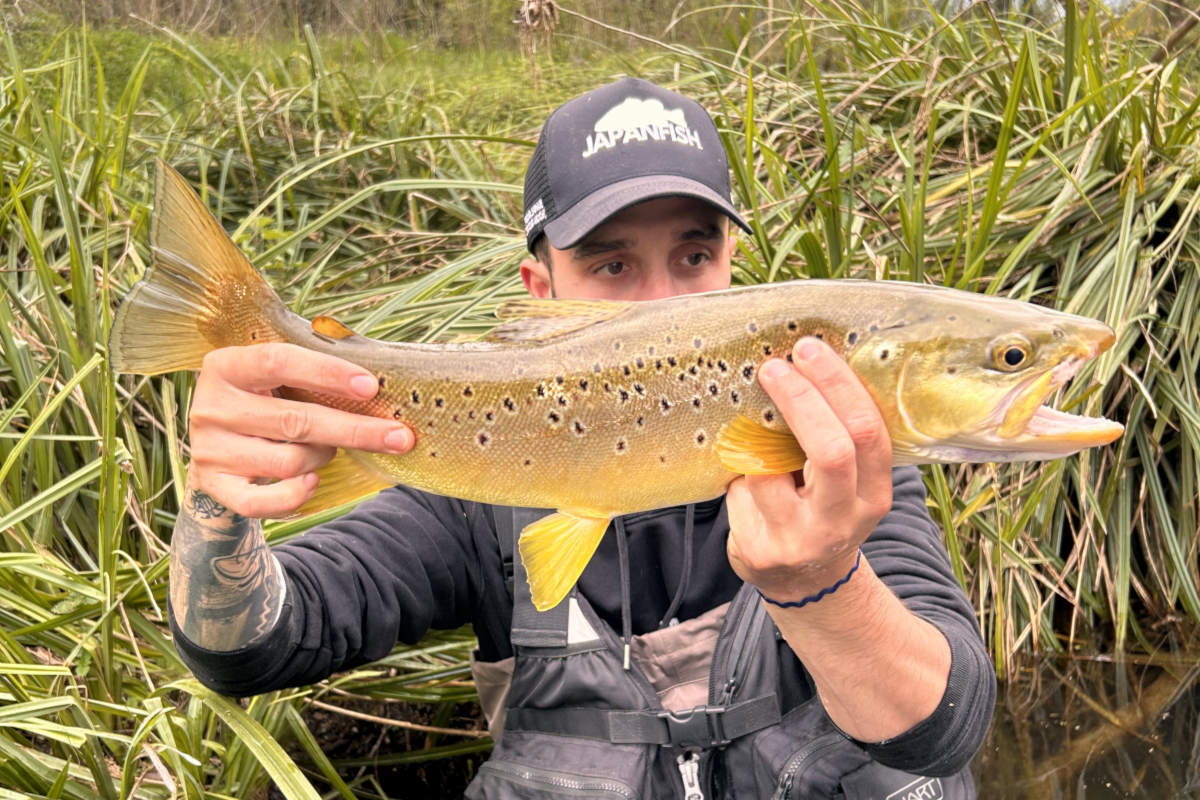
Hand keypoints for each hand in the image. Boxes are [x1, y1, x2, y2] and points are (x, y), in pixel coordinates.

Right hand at [187, 343, 413, 517]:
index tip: (371, 386)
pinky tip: (312, 481)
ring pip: (287, 462)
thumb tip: (375, 388)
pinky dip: (294, 496)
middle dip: (355, 430)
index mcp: (226, 366)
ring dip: (323, 456)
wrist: (213, 447)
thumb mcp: (272, 379)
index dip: (327, 373)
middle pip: (295, 421)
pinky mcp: (214, 486)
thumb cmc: (261, 402)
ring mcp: (209, 450)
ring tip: (329, 448)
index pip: (278, 361)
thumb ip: (309, 376)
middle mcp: (212, 407)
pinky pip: (261, 502)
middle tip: (400, 436)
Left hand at [726, 337, 892, 602]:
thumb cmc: (823, 512)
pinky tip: (744, 484)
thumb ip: (838, 439)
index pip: (865, 432)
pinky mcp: (759, 550)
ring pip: (770, 468)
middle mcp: (843, 520)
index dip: (836, 386)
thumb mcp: (848, 485)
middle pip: (830, 450)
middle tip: (774, 366)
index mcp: (874, 495)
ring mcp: (800, 540)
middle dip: (800, 399)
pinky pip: (740, 490)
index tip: (808, 350)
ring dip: (756, 445)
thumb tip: (804, 364)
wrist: (805, 584)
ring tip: (755, 443)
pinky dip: (738, 473)